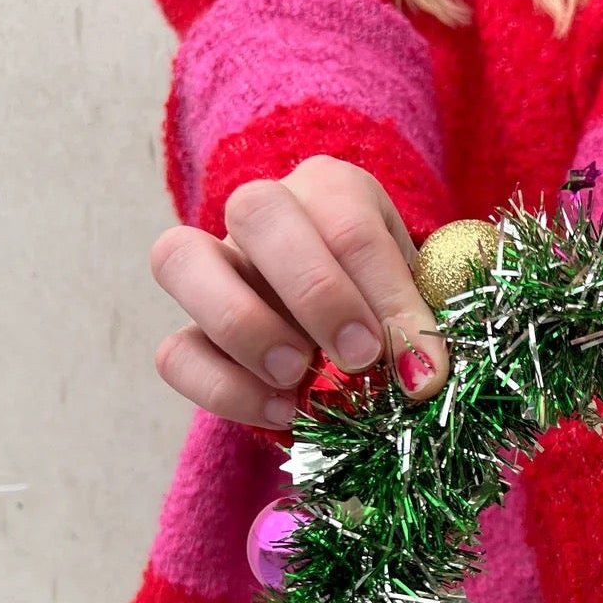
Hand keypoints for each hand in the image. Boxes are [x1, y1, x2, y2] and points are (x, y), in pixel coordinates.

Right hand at [151, 156, 449, 426]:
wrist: (364, 334)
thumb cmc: (400, 307)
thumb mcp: (428, 300)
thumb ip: (427, 322)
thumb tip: (429, 372)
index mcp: (334, 192)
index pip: (351, 225)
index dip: (388, 299)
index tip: (421, 368)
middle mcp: (264, 214)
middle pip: (256, 209)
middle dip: (314, 291)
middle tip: (360, 357)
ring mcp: (214, 268)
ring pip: (179, 258)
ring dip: (244, 324)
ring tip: (298, 376)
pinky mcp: (191, 332)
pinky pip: (173, 351)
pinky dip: (222, 388)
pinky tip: (281, 411)